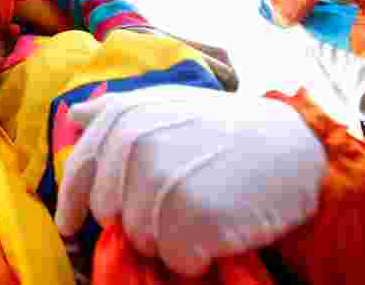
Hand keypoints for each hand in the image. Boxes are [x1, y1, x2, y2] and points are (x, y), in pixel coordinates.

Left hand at [54, 86, 326, 277]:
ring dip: (168, 238)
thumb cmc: (226, 127)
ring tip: (202, 209)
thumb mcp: (167, 104)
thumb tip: (73, 114)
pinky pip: (175, 260)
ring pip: (140, 240)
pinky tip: (218, 229)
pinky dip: (196, 256)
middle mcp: (134, 144)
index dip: (72, 205)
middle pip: (109, 213)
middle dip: (135, 218)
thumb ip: (117, 111)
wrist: (294, 147)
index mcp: (123, 117)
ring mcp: (161, 180)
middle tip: (176, 201)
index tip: (70, 227)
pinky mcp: (191, 217)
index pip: (79, 172)